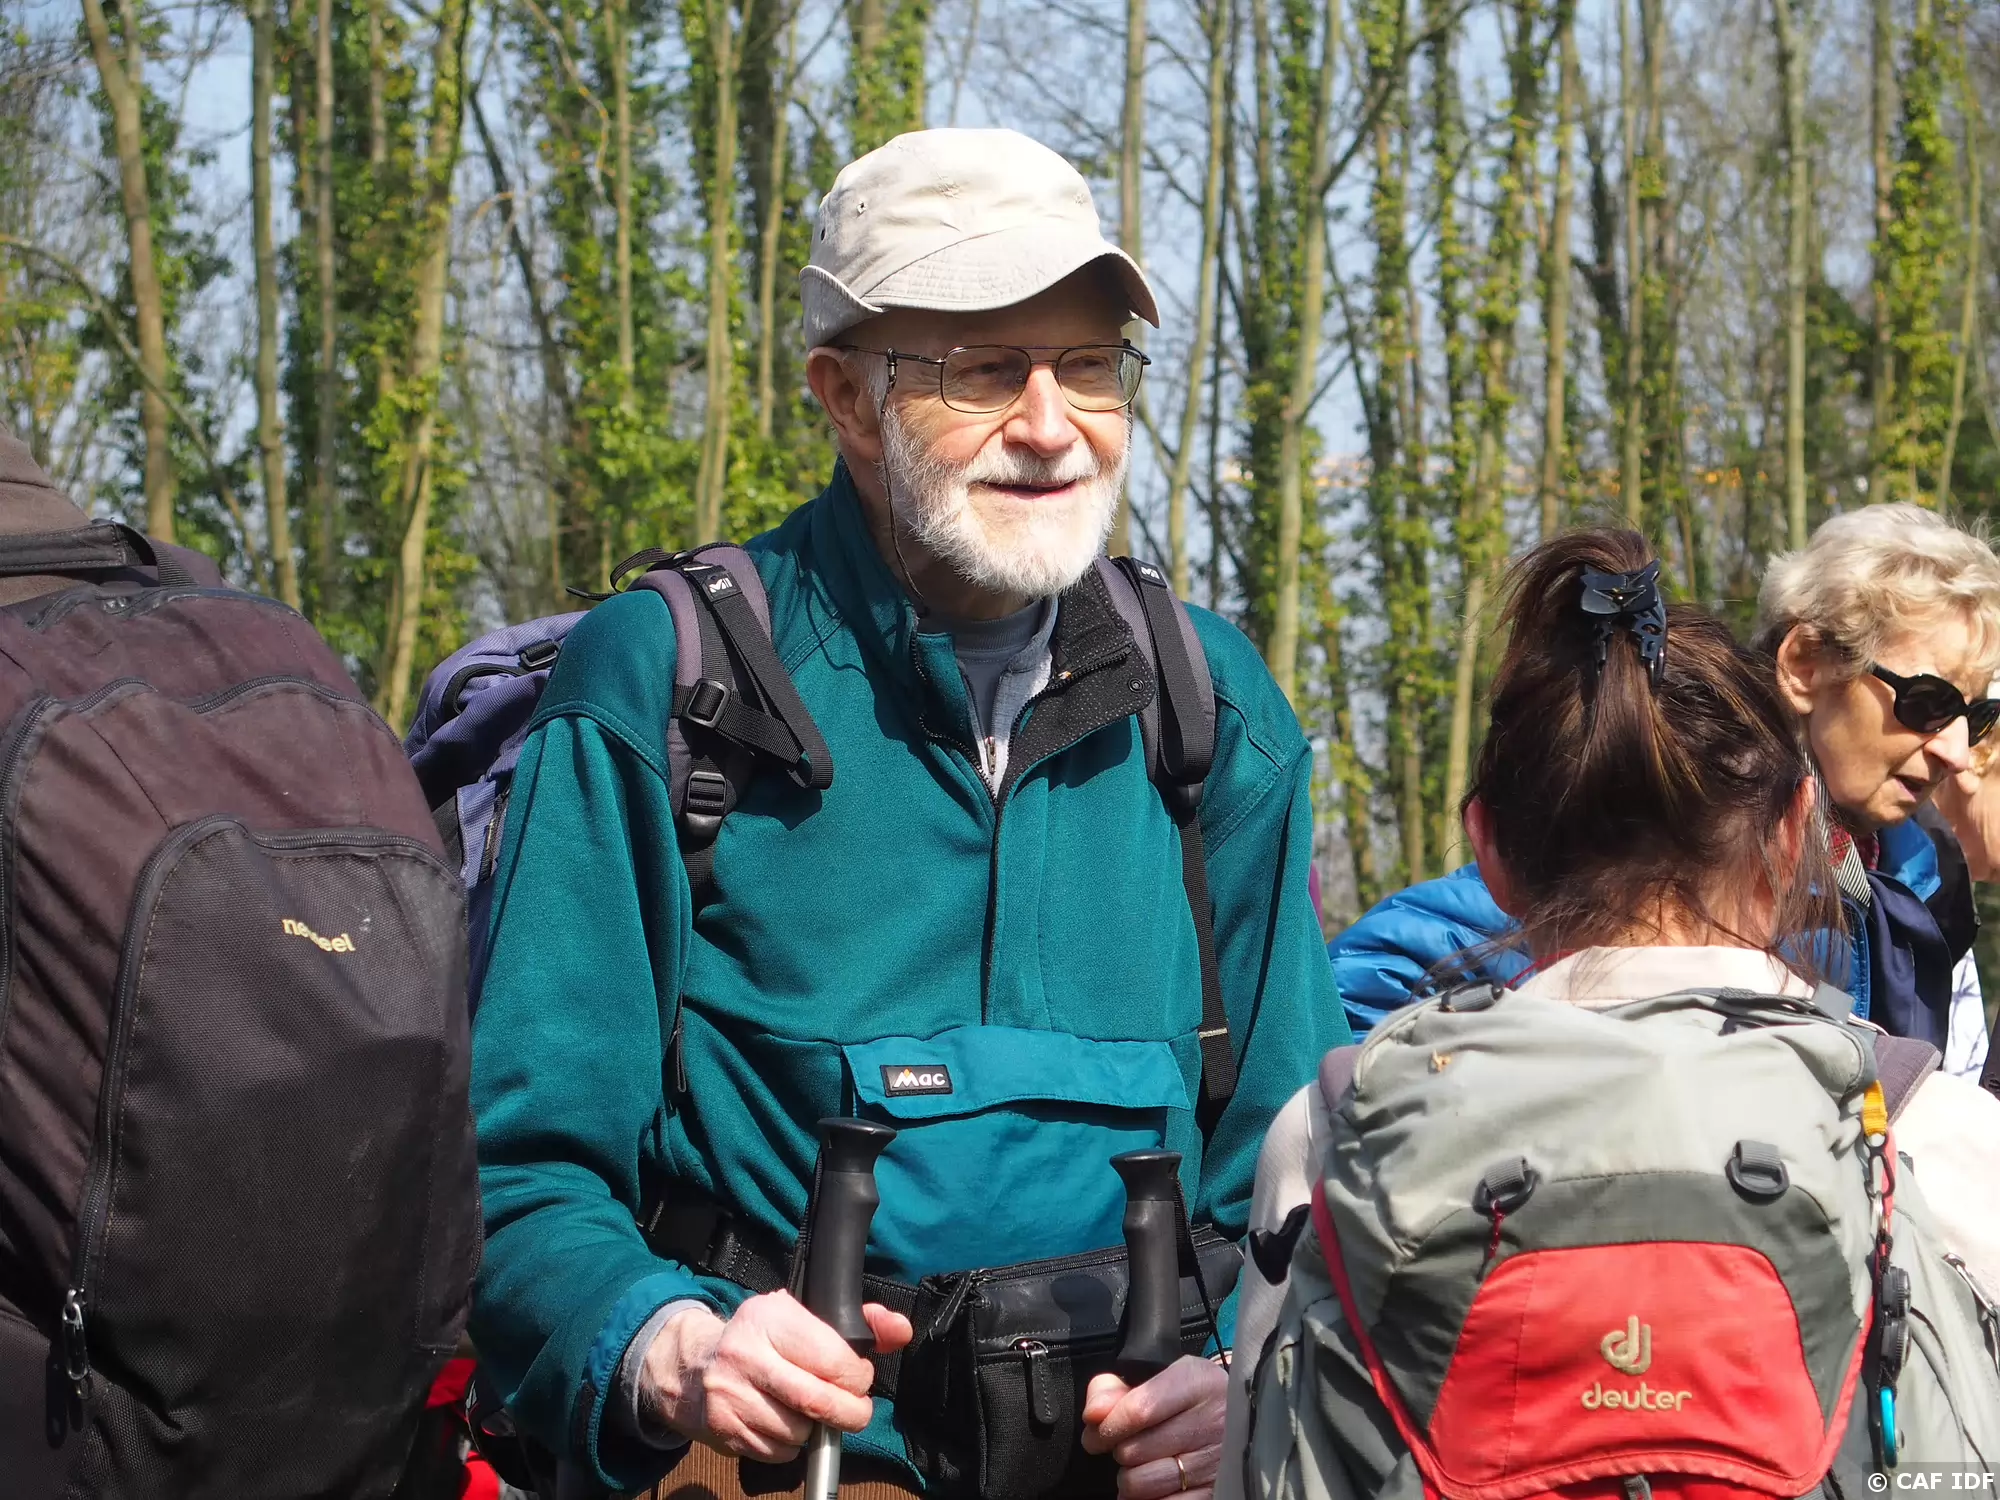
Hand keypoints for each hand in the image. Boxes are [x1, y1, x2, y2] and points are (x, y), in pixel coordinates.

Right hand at [641, 1291, 912, 1461]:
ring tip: (811, 1411)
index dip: (857, 1376)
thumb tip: (900, 1330)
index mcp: (770, 1318)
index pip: (833, 1359)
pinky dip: (792, 1446)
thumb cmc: (761, 1339)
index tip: (859, 1378)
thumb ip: (859, 1323)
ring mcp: (731, 1395)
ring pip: (799, 1432)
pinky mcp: (725, 1429)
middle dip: (850, 1413)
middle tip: (855, 1411)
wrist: (693, 1367)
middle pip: (818, 1402)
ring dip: (817, 1429)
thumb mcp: (804, 1317)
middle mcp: (746, 1355)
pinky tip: (785, 1424)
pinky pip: (779, 1452)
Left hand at [1080, 1355, 1227, 1498]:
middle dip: (1119, 1452)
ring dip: (1130, 1480)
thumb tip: (1093, 1414)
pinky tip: (1154, 1486)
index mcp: (1197, 1383)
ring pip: (1142, 1484)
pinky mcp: (1215, 1491)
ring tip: (1141, 1466)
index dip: (1108, 1426)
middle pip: (1135, 1450)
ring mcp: (1216, 1461)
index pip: (1138, 1410)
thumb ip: (1114, 1390)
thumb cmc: (1186, 1397)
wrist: (1237, 1417)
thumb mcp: (1155, 1377)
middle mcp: (1212, 1421)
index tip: (1096, 1433)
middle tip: (1128, 1447)